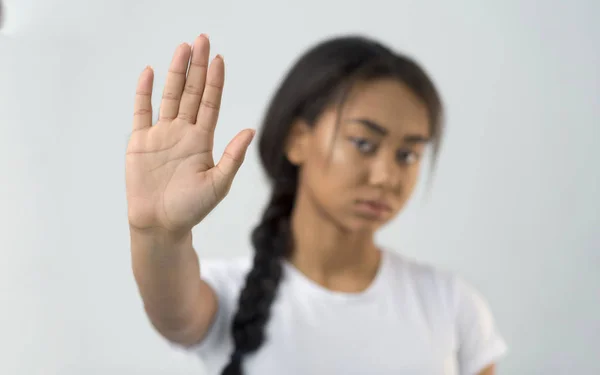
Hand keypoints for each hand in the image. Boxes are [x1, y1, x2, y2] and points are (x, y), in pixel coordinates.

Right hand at [125, 34, 254, 234]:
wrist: (160, 225)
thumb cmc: (191, 209)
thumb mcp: (218, 184)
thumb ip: (232, 157)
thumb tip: (251, 130)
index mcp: (202, 140)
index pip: (210, 103)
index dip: (215, 81)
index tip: (219, 58)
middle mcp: (183, 132)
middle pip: (191, 92)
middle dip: (197, 67)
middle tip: (201, 40)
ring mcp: (161, 135)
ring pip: (169, 96)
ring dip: (175, 72)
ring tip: (182, 48)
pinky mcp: (140, 142)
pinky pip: (141, 112)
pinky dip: (144, 92)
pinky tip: (150, 72)